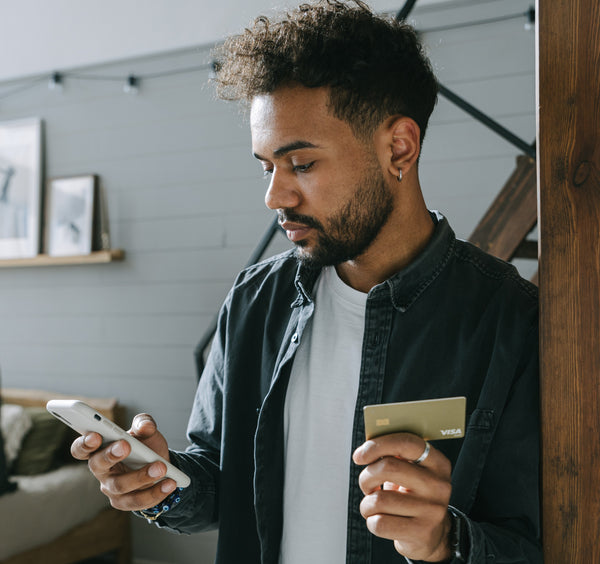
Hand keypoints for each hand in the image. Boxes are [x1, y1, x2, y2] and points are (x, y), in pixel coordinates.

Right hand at [70, 413, 177, 510]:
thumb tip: (145, 426)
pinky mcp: (125, 502)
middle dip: (110, 455)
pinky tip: (169, 482)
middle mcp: (101, 470)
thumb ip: (144, 423)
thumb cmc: (146, 446)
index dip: (84, 443)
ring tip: (161, 467)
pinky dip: (155, 492)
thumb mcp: (147, 431)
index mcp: (100, 449)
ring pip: (120, 486)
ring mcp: (111, 488)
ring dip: (141, 476)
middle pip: (98, 465)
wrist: (162, 466)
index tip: (95, 435)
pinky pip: (137, 501)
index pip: (81, 448)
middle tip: (126, 445)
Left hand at [353, 433, 451, 561]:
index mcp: (437, 462)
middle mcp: (438, 484)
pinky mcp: (422, 532)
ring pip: (379, 500)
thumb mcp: (411, 472)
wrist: (431, 535)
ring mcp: (432, 510)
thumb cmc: (412, 496)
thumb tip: (366, 448)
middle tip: (367, 485)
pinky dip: (371, 521)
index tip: (359, 455)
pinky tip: (380, 520)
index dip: (378, 445)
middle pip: (388, 467)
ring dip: (367, 504)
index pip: (406, 443)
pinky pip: (380, 524)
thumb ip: (395, 455)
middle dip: (367, 477)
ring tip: (374, 506)